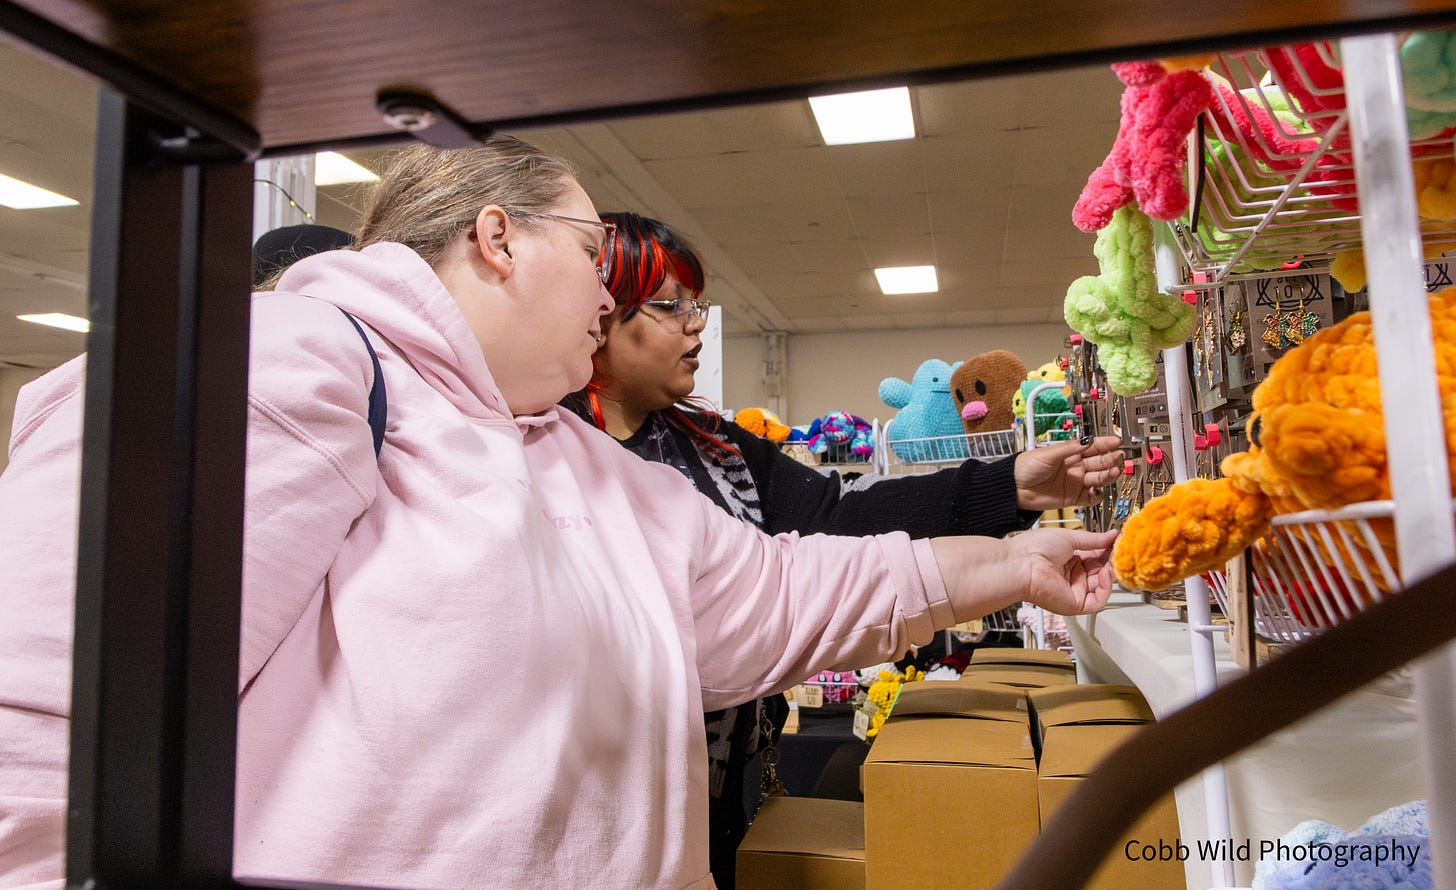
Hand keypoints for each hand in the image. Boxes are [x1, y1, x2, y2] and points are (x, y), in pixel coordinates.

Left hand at [928, 528, 1117, 620]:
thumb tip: (1113, 535)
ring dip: (1110, 575)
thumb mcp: (1070, 538)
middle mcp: (1072, 575)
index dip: (1107, 551)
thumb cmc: (1036, 548)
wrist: (1021, 563)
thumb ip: (1094, 539)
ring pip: (1101, 587)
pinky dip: (1105, 589)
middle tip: (1121, 552)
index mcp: (1069, 559)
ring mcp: (1073, 590)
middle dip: (1111, 562)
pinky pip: (1097, 601)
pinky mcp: (1074, 604)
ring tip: (1113, 562)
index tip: (1119, 542)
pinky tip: (1106, 575)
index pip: (1095, 557)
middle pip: (1100, 572)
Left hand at [1013, 435, 1123, 510]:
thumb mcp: (1048, 454)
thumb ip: (1069, 449)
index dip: (1105, 444)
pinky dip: (1097, 495)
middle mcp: (1075, 467)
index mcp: (1069, 454)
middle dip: (1111, 459)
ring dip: (1107, 475)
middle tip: (1120, 457)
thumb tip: (1087, 441)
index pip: (1092, 447)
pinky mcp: (1073, 497)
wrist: (1014, 488)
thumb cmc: (1025, 467)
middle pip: (1099, 462)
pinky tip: (1100, 491)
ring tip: (1115, 472)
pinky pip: (1090, 497)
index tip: (1117, 441)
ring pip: (1098, 479)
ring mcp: (1075, 482)